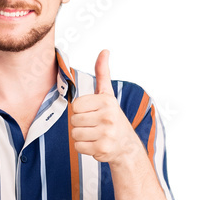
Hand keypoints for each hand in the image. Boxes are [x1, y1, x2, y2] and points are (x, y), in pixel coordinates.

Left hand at [69, 50, 139, 164]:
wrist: (126, 145)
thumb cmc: (112, 117)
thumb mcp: (108, 94)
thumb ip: (102, 73)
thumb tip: (104, 50)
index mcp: (106, 101)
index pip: (75, 106)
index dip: (80, 111)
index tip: (92, 113)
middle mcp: (108, 117)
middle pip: (74, 120)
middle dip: (80, 124)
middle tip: (94, 125)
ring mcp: (106, 134)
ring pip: (75, 134)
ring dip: (82, 136)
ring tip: (95, 134)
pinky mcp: (103, 149)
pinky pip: (78, 147)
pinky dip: (84, 147)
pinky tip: (96, 144)